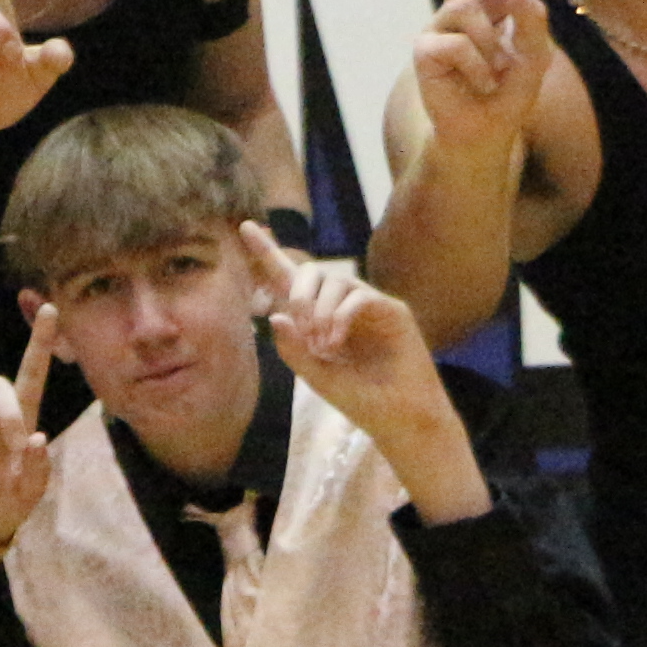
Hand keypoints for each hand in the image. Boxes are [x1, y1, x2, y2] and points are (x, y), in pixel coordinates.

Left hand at [238, 222, 447, 441]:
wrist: (401, 419)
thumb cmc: (361, 400)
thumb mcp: (317, 377)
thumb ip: (293, 350)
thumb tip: (275, 314)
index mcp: (320, 319)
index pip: (290, 279)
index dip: (268, 253)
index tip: (245, 227)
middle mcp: (344, 306)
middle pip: (313, 271)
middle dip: (299, 293)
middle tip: (301, 327)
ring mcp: (370, 306)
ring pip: (337, 279)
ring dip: (320, 310)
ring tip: (323, 346)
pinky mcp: (393, 311)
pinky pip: (360, 296)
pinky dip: (341, 316)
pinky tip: (336, 343)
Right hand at [413, 0, 547, 151]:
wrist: (483, 134)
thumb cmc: (507, 95)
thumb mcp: (534, 58)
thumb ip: (532, 23)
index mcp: (491, 9)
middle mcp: (462, 12)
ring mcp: (439, 29)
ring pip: (466, 9)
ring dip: (490, 45)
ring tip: (493, 74)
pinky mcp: (424, 51)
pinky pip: (456, 44)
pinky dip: (476, 67)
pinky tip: (477, 84)